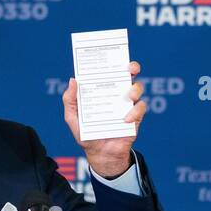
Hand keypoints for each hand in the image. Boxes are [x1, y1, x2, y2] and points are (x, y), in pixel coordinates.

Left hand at [62, 62, 146, 178]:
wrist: (99, 155)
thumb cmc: (86, 133)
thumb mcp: (72, 117)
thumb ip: (70, 100)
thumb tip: (73, 80)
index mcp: (103, 91)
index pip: (110, 72)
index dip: (113, 62)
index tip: (114, 55)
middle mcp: (117, 95)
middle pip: (129, 75)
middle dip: (132, 67)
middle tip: (129, 68)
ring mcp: (128, 106)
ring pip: (138, 89)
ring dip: (135, 89)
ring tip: (127, 96)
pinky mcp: (135, 119)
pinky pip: (140, 109)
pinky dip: (135, 112)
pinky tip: (125, 119)